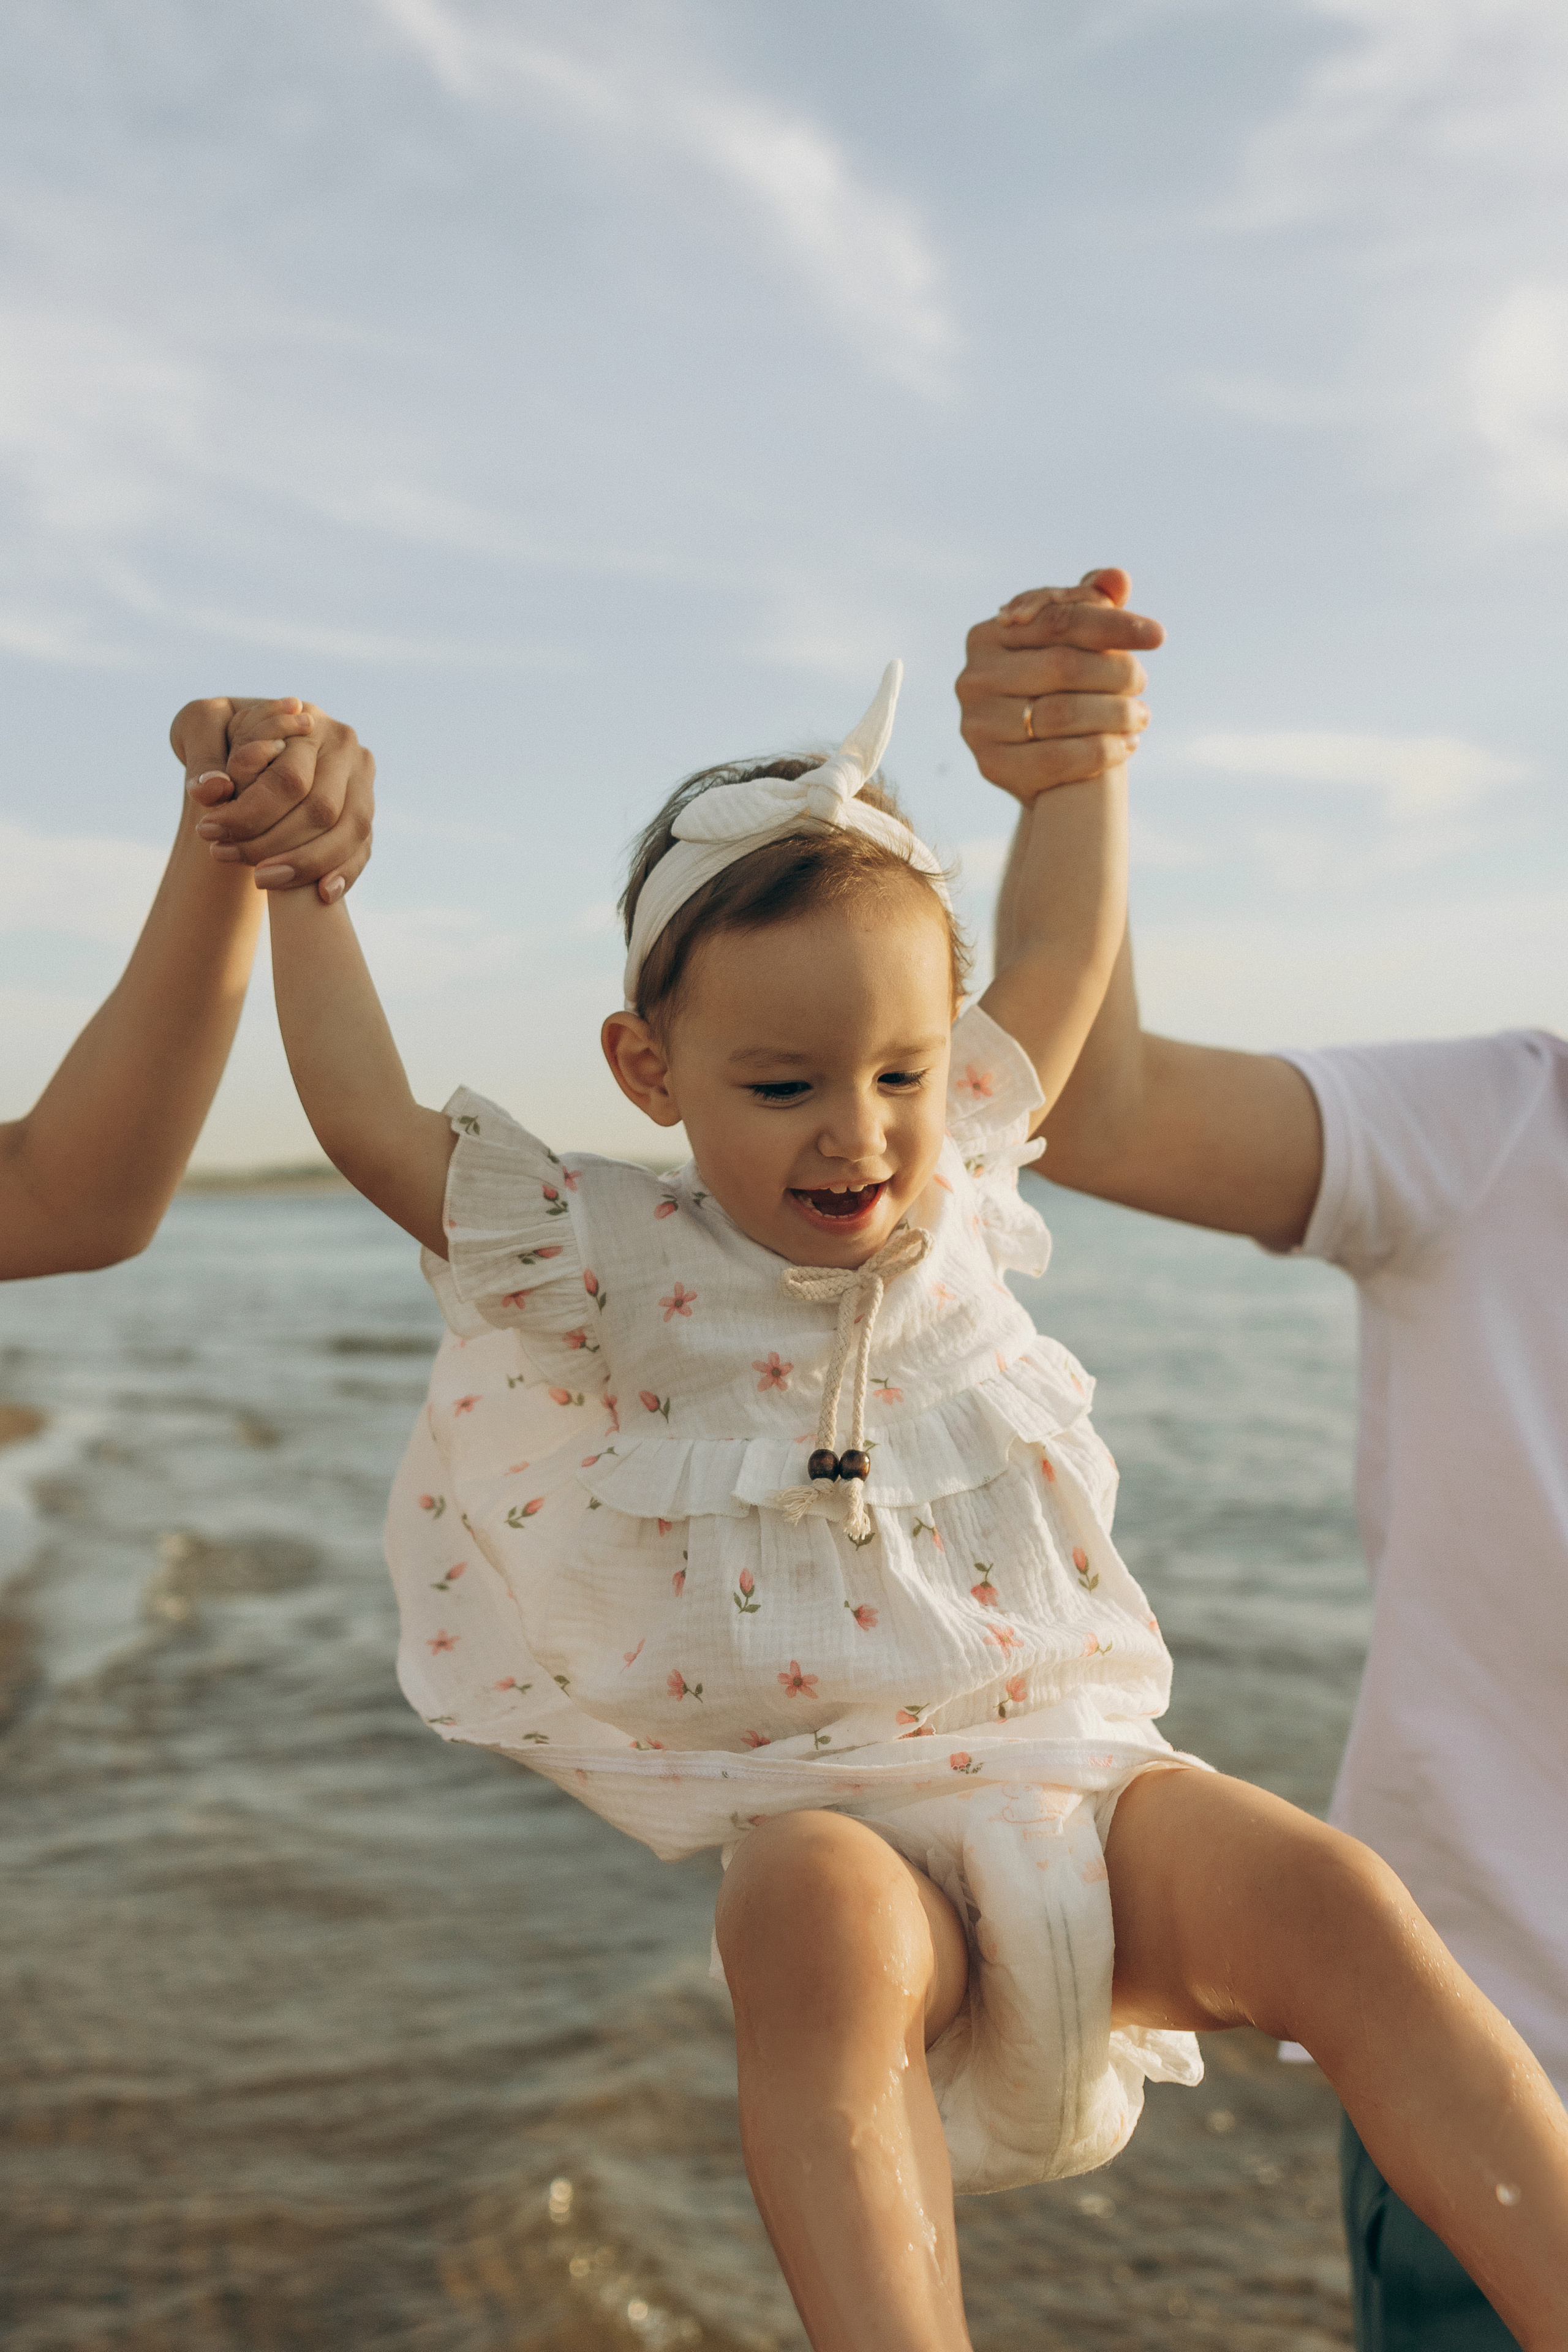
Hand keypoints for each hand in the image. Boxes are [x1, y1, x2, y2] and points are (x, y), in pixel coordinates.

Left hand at [169, 697, 375, 902]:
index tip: (207, 831)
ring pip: (349, 833)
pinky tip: (321, 894)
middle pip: (321, 810)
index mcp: (309, 721)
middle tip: (224, 856)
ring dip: (306, 865)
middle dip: (272, 844)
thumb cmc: (221, 730)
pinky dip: (344, 874)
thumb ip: (203, 757)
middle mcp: (344, 747)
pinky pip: (362, 848)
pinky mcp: (365, 808)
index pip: (289, 779)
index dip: (249, 814)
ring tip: (260, 881)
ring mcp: (361, 779)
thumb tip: (211, 791)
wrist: (248, 738)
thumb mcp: (200, 725)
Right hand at [955, 568, 1163, 805]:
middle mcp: (974, 677)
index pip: (1058, 620)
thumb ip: (1091, 608)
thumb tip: (1117, 578)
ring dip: (1115, 714)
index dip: (1111, 624)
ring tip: (1140, 716)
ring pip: (1062, 713)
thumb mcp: (1074, 646)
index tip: (1157, 636)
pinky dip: (1101, 751)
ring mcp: (977, 724)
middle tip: (1142, 683)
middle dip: (1115, 673)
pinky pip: (1056, 759)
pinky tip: (1125, 745)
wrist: (1042, 764)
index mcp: (988, 635)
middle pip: (1062, 665)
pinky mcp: (990, 766)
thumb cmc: (1061, 691)